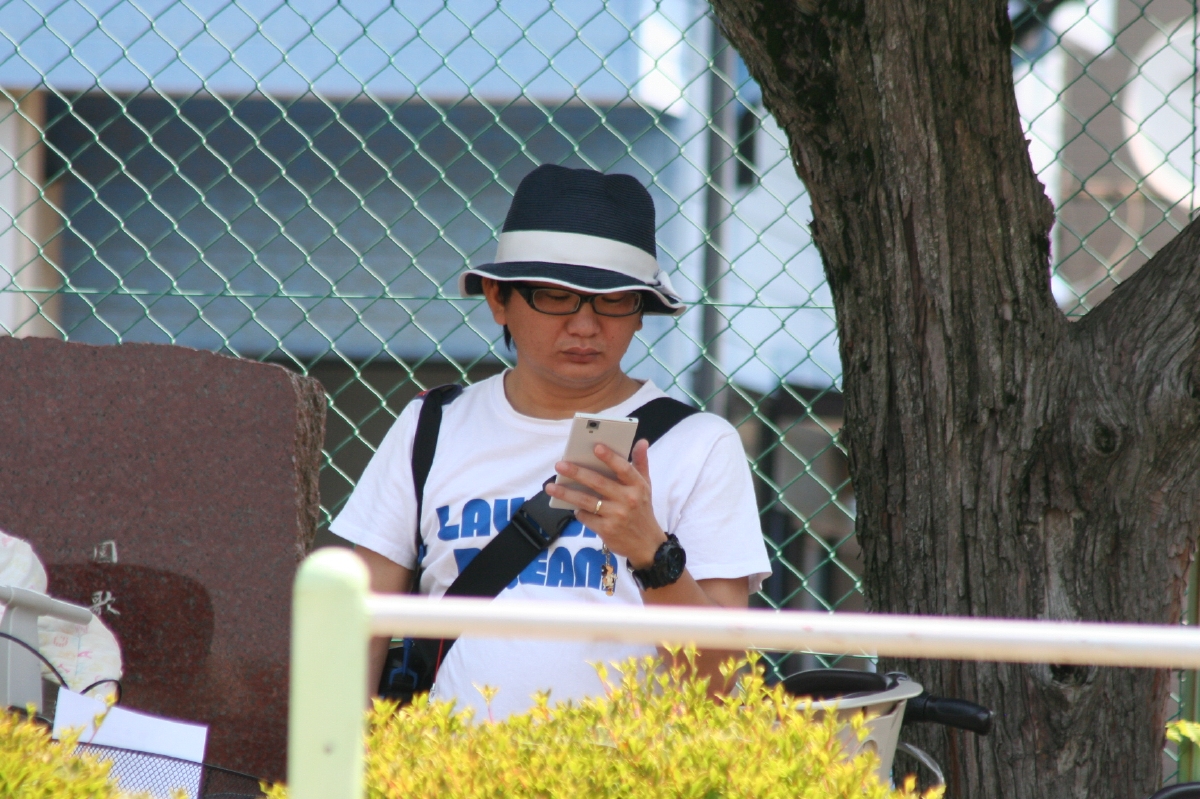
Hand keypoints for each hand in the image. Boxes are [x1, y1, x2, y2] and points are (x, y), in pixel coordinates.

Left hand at [545, 439, 665, 568]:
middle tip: (559, 465)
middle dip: (577, 473)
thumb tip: (641, 441)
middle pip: (598, 483)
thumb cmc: (642, 510)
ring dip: (566, 493)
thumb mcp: (646, 486)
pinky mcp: (606, 530)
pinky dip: (577, 511)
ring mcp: (616, 516)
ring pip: (586, 501)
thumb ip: (641, 463)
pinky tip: (571, 506)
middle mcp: (628, 500)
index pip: (624, 468)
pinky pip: (586, 517)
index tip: (595, 447)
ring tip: (550, 487)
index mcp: (638, 486)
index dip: (610, 457)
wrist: (647, 545)